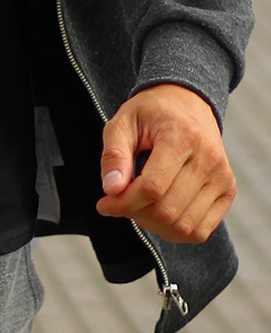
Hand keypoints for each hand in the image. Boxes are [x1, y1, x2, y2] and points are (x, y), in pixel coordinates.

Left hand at [97, 83, 235, 243]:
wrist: (187, 101)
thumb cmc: (150, 112)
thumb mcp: (123, 122)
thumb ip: (114, 154)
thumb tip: (111, 189)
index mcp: (182, 136)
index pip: (152, 187)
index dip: (124, 202)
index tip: (104, 203)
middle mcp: (209, 158)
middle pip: (167, 210)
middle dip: (135, 213)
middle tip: (119, 201)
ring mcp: (222, 177)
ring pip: (184, 226)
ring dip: (153, 224)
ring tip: (138, 204)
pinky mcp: (228, 190)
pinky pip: (201, 230)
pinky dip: (175, 231)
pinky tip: (157, 212)